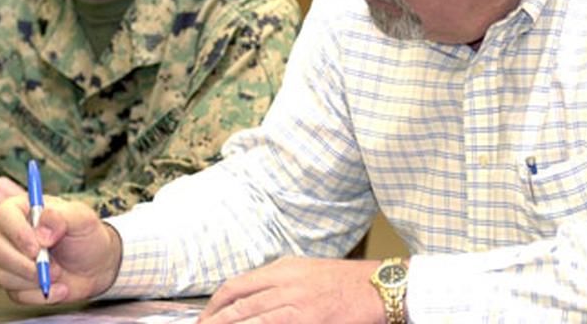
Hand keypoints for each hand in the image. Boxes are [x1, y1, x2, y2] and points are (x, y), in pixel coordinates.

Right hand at [0, 195, 122, 304]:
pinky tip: (60, 289)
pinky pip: (15, 294)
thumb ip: (63, 217)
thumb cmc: (87, 236)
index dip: (17, 232)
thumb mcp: (83, 219)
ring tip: (60, 274)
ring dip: (34, 279)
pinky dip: (39, 295)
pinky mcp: (15, 283)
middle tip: (52, 267)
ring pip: (2, 274)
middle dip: (24, 263)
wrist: (97, 265)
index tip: (37, 248)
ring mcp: (10, 260)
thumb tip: (41, 232)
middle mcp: (10, 234)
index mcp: (23, 209)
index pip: (4, 214)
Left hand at [198, 257, 385, 323]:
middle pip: (235, 301)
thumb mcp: (309, 274)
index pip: (237, 285)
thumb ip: (282, 285)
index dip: (215, 305)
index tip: (206, 318)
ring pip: (245, 315)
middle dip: (213, 320)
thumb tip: (256, 302)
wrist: (379, 287)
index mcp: (283, 267)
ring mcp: (293, 298)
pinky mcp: (304, 316)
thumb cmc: (349, 284)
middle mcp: (283, 279)